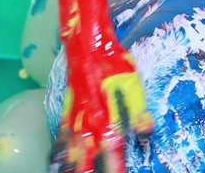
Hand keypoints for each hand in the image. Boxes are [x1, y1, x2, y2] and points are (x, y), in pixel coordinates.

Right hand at [50, 49, 152, 172]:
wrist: (86, 43)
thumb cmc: (113, 62)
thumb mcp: (132, 84)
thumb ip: (138, 111)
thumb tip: (146, 134)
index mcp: (107, 118)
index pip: (112, 152)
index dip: (115, 167)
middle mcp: (88, 122)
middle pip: (89, 157)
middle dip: (89, 170)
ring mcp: (75, 117)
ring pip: (72, 149)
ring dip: (74, 164)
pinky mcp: (66, 109)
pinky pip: (61, 133)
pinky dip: (59, 148)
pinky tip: (58, 159)